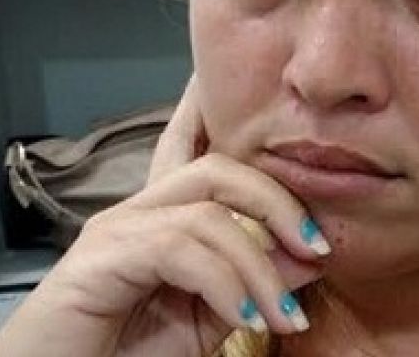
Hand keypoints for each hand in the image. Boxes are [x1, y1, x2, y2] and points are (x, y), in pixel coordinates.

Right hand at [0, 76, 327, 356]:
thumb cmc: (131, 354)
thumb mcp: (214, 316)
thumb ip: (257, 283)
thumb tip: (312, 255)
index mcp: (165, 218)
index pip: (193, 150)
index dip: (211, 114)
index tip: (234, 87)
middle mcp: (140, 210)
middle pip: (219, 169)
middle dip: (277, 202)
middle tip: (317, 246)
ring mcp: (117, 228)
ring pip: (209, 212)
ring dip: (259, 266)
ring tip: (284, 314)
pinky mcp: (101, 255)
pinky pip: (180, 248)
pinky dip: (226, 284)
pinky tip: (247, 317)